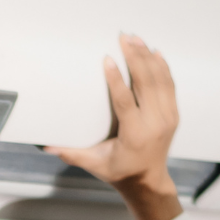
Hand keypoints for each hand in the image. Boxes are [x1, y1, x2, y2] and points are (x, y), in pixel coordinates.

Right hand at [46, 35, 181, 219]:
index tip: (108, 58)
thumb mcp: (94, 165)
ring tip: (136, 39)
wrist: (148, 182)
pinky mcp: (173, 114)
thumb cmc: (119, 172)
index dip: (116, 79)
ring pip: (160, 80)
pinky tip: (154, 52)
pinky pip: (170, 85)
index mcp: (135, 135)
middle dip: (135, 57)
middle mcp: (154, 124)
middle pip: (146, 83)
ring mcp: (167, 118)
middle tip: (124, 37)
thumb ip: (72, 154)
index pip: (126, 101)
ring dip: (148, 57)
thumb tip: (46, 146)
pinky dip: (163, 67)